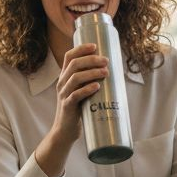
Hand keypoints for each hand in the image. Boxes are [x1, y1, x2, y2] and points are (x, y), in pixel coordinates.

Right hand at [34, 42, 110, 176]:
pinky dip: (87, 89)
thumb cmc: (78, 109)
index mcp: (65, 77)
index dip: (81, 48)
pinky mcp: (67, 106)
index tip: (95, 46)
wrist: (66, 131)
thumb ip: (92, 81)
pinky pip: (75, 95)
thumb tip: (113, 71)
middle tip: (106, 61)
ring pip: (75, 78)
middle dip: (91, 60)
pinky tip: (97, 86)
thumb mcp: (82, 91)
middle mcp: (62, 83)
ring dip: (92, 73)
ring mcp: (63, 94)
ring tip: (106, 72)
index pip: (69, 56)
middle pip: (74, 64)